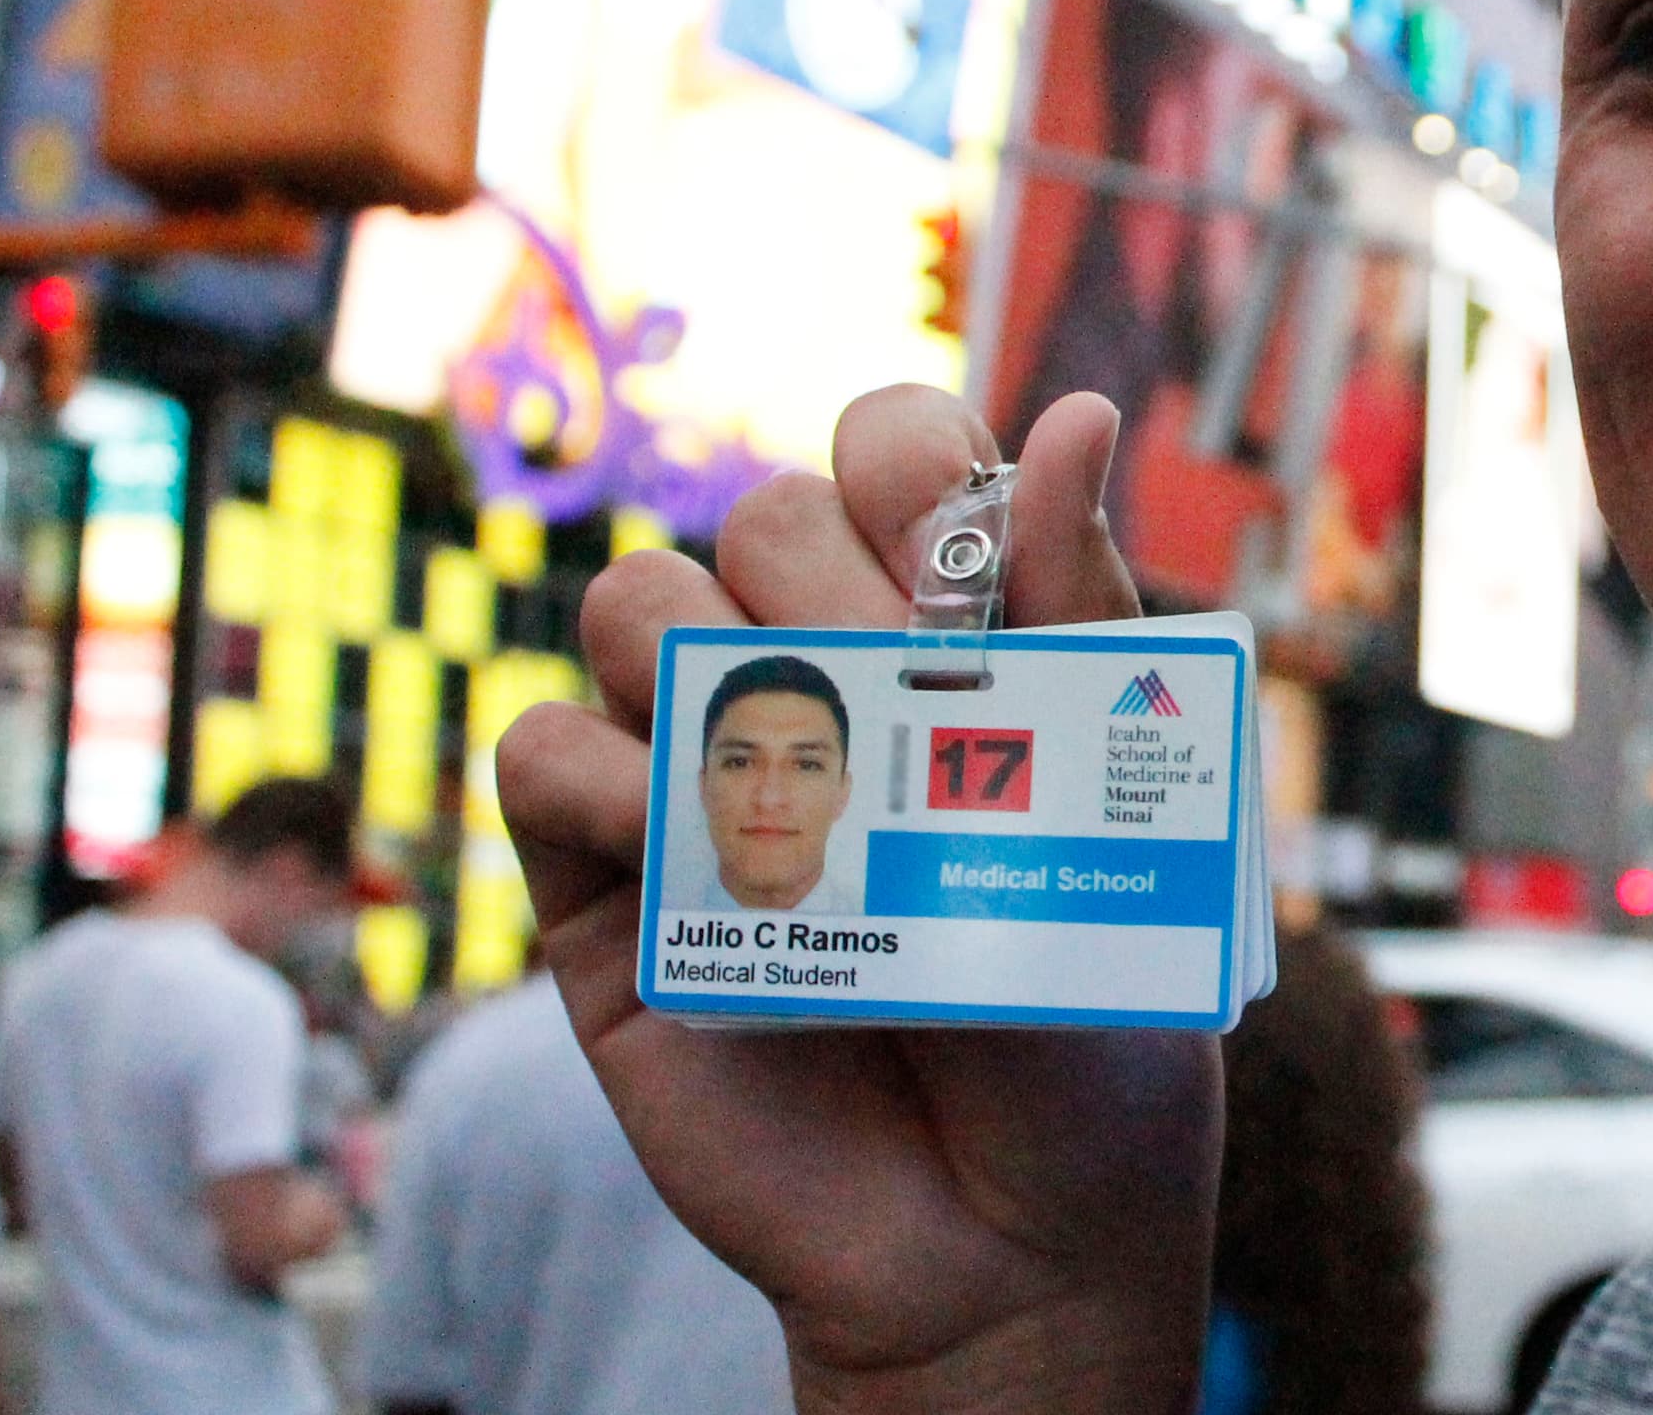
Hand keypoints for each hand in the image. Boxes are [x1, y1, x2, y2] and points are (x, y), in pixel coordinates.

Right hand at [499, 388, 1216, 1414]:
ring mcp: (700, 777)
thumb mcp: (1112, 804)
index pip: (887, 452)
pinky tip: (682, 852)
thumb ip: (1077, 612)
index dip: (907, 465)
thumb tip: (1086, 413)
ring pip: (631, 603)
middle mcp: (815, 681)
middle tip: (910, 721)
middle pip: (759, 513)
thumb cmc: (1087, 1017)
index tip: (955, 545)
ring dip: (704, 662)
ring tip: (802, 789)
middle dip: (837, 588)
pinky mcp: (603, 894)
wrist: (1013, 1239)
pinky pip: (539, 759)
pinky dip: (598, 782)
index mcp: (949, 636)